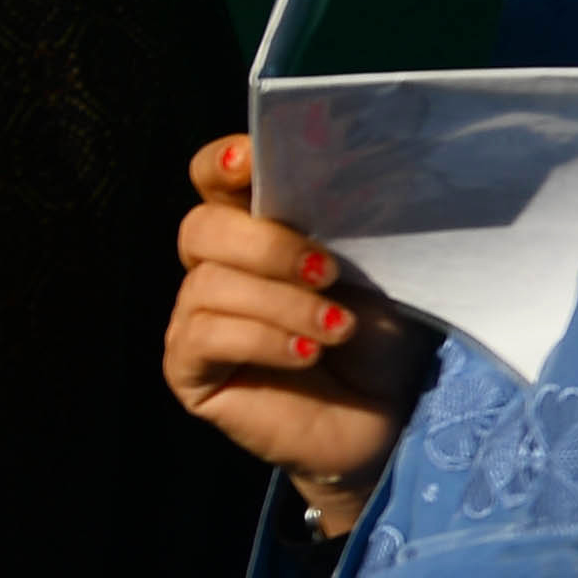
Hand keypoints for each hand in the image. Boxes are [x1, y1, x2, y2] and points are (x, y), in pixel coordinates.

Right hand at [166, 137, 428, 535]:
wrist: (386, 417)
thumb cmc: (380, 339)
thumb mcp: (370, 271)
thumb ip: (337, 226)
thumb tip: (335, 178)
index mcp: (254, 231)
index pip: (213, 180)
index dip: (221, 164)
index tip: (250, 160)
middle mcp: (213, 269)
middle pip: (202, 228)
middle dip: (267, 245)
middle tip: (329, 271)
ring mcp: (195, 320)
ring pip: (209, 286)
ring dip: (283, 304)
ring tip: (339, 328)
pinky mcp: (190, 371)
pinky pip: (204, 337)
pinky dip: (261, 340)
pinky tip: (307, 354)